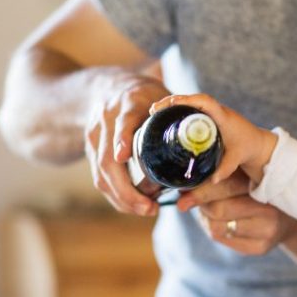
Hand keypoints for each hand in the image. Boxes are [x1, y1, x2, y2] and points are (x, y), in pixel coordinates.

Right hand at [84, 76, 168, 215]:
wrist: (108, 86)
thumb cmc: (146, 95)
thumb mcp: (163, 96)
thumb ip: (179, 115)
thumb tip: (205, 142)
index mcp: (128, 103)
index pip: (122, 121)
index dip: (122, 139)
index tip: (124, 157)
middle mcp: (106, 119)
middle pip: (107, 159)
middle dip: (126, 189)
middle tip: (149, 207)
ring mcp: (94, 135)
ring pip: (101, 173)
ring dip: (121, 198)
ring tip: (146, 210)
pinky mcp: (90, 149)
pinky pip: (99, 177)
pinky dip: (116, 195)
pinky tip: (132, 205)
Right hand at [150, 93, 277, 184]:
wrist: (258, 144)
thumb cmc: (248, 148)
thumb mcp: (236, 158)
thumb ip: (225, 169)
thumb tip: (213, 180)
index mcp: (222, 116)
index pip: (204, 101)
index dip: (187, 100)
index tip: (171, 104)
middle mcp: (216, 110)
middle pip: (191, 99)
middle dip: (171, 102)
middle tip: (154, 110)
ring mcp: (211, 113)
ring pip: (189, 103)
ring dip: (172, 105)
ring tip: (154, 113)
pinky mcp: (208, 118)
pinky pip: (191, 110)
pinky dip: (178, 111)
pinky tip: (164, 118)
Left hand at [177, 170, 295, 254]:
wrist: (290, 218)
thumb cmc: (260, 191)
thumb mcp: (246, 177)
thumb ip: (221, 178)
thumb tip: (183, 186)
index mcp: (265, 184)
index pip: (225, 186)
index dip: (200, 190)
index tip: (181, 190)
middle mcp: (269, 209)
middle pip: (218, 209)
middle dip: (200, 203)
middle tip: (188, 198)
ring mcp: (266, 231)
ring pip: (217, 227)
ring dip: (205, 217)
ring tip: (208, 208)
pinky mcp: (260, 248)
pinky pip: (223, 238)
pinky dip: (214, 228)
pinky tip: (219, 220)